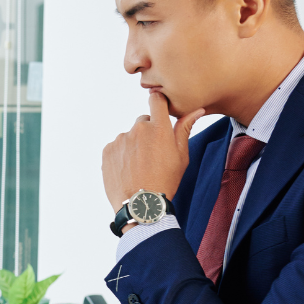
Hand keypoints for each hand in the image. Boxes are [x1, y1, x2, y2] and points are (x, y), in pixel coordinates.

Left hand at [102, 91, 204, 209]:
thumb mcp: (181, 156)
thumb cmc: (165, 181)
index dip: (159, 103)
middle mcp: (138, 129)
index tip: (160, 111)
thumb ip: (185, 129)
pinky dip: (121, 155)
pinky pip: (116, 147)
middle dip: (148, 133)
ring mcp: (120, 140)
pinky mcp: (107, 150)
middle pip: (143, 122)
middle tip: (152, 154)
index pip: (157, 99)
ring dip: (133, 146)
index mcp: (159, 128)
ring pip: (129, 136)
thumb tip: (196, 110)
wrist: (141, 204)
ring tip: (139, 166)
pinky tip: (128, 170)